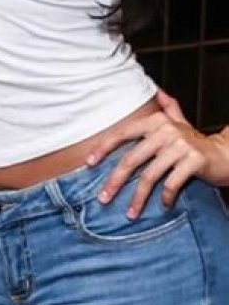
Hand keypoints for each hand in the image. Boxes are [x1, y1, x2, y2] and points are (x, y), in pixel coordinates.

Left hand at [86, 90, 228, 217]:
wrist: (225, 154)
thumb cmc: (194, 142)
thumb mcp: (179, 122)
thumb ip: (167, 108)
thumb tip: (157, 91)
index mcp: (156, 121)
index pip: (123, 134)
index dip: (104, 148)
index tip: (88, 163)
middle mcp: (166, 131)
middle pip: (132, 159)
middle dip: (115, 181)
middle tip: (103, 198)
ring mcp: (180, 146)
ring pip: (150, 175)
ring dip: (138, 198)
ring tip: (130, 213)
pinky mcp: (193, 161)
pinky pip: (171, 183)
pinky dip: (165, 197)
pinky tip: (162, 206)